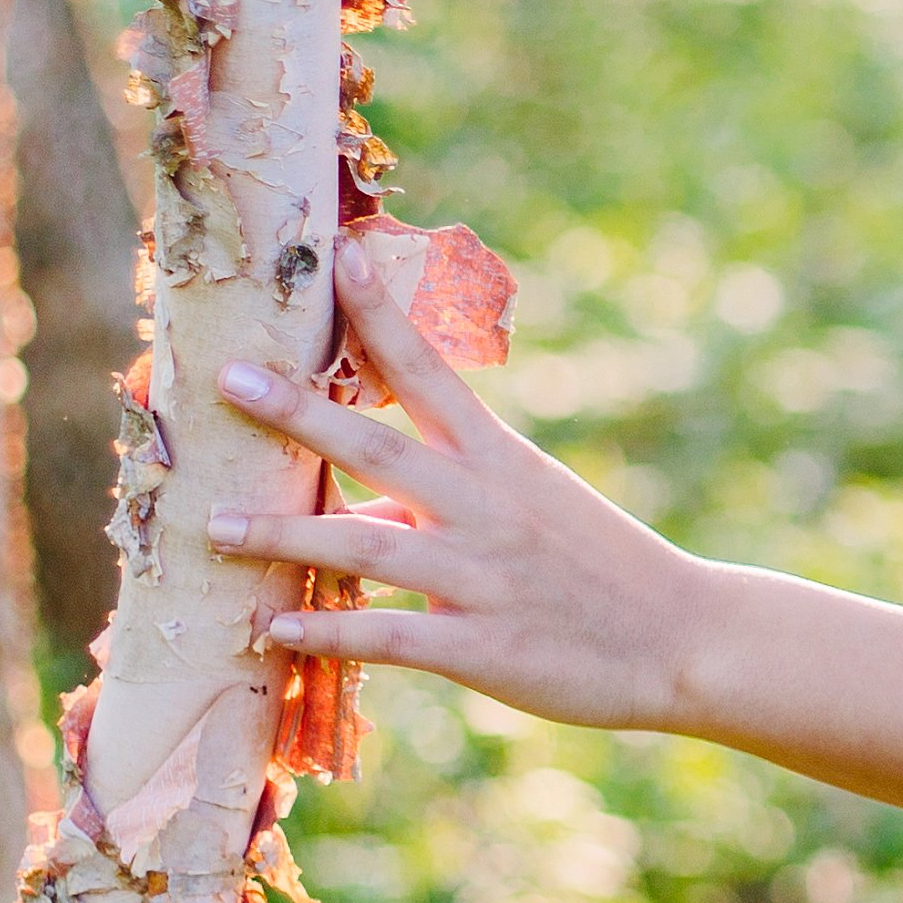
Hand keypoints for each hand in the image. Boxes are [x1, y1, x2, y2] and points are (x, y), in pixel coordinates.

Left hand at [214, 232, 709, 734]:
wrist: (687, 639)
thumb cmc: (603, 569)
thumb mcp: (534, 509)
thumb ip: (444, 500)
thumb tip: (362, 504)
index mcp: (502, 460)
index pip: (432, 371)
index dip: (381, 314)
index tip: (338, 255)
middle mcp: (486, 506)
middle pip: (378, 445)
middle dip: (299, 410)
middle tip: (229, 378)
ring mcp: (481, 577)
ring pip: (367, 544)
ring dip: (286, 532)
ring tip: (215, 524)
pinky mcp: (482, 647)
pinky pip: (389, 636)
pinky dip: (328, 631)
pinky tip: (274, 627)